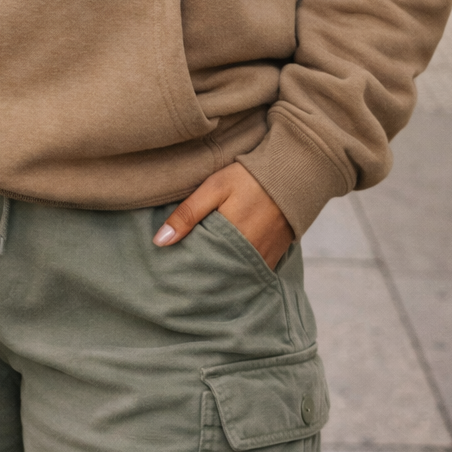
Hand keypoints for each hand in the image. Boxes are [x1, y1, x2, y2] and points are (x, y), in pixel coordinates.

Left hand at [153, 164, 293, 269]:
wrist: (292, 173)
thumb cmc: (249, 177)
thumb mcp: (214, 187)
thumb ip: (187, 214)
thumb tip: (159, 242)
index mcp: (230, 240)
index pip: (201, 267)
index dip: (186, 271)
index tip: (170, 272)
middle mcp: (249, 256)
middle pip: (218, 275)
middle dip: (201, 277)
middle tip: (182, 278)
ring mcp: (264, 259)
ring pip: (234, 275)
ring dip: (219, 274)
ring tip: (200, 274)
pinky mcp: (274, 256)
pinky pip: (251, 271)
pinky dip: (237, 270)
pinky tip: (225, 265)